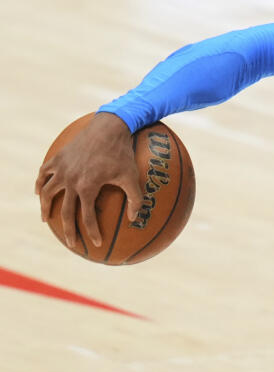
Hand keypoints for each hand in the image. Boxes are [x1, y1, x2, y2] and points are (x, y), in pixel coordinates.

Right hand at [35, 112, 142, 249]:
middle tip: (71, 244)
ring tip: (46, 218)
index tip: (96, 244)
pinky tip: (40, 192)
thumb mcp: (133, 176)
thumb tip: (134, 219)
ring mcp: (61, 169)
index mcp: (88, 187)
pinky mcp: (57, 158)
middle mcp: (70, 180)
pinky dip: (40, 184)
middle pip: (64, 212)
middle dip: (68, 231)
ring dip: (46, 207)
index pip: (86, 217)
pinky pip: (43, 174)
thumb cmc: (123, 152)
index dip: (91, 232)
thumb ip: (135, 199)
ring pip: (47, 193)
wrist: (109, 126)